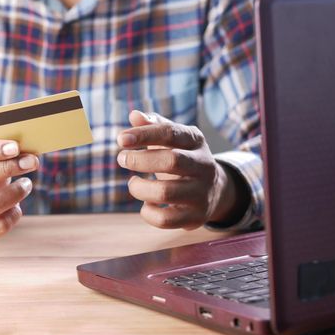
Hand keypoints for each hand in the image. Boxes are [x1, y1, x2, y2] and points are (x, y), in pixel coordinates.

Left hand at [117, 110, 240, 229]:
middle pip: (172, 161)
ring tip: (133, 183)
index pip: (171, 133)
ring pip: (165, 192)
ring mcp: (201, 193)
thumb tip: (134, 115)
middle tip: (122, 159)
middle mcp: (203, 166)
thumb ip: (153, 126)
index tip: (121, 139)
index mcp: (196, 141)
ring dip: (140, 188)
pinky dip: (148, 212)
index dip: (144, 134)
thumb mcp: (172, 139)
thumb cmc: (182, 158)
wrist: (213, 190)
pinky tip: (147, 204)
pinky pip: (165, 219)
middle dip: (140, 160)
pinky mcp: (196, 217)